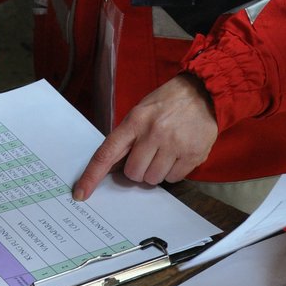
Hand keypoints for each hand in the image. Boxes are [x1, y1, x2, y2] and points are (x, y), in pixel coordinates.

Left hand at [72, 73, 217, 200]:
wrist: (204, 92)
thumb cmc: (168, 103)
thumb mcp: (141, 111)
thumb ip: (127, 137)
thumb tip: (110, 167)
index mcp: (135, 120)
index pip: (107, 153)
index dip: (92, 176)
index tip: (81, 193)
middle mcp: (154, 133)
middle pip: (133, 173)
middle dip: (137, 169)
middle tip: (148, 154)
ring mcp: (175, 145)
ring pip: (153, 179)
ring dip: (156, 171)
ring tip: (166, 151)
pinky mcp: (193, 155)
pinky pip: (174, 179)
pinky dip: (173, 171)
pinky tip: (178, 153)